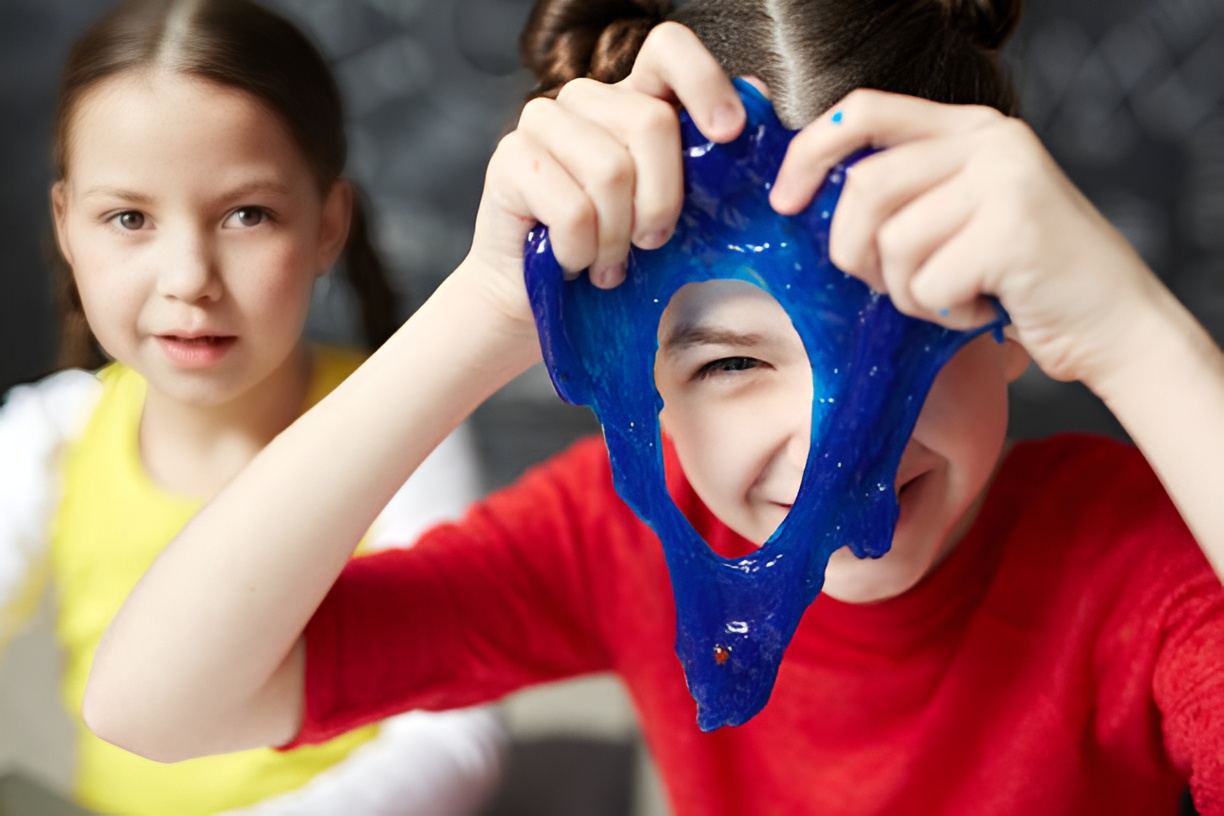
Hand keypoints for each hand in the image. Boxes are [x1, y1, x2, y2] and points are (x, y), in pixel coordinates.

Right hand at [460, 22, 747, 331]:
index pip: (668, 49)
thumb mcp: (673, 212)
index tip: (727, 134)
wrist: (539, 298)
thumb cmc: (611, 255)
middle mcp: (585, 100)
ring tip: (608, 265)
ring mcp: (542, 123)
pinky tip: (573, 263)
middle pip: (650, 122)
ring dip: (617, 237)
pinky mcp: (509, 159)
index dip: (703, 81)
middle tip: (651, 244)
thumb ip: (709, 160)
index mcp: (631, 101)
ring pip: (611, 170)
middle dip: (662, 200)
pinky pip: (572, 209)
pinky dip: (582, 251)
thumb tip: (756, 99)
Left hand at [769, 89, 1159, 388]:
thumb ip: (904, 195)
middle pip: (863, 187)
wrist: (1116, 324)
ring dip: (907, 293)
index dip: (809, 153)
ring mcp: (1005, 179)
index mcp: (968, 128)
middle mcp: (988, 140)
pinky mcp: (1013, 229)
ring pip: (892, 243)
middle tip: (888, 285)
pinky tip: (982, 308)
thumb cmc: (1023, 281)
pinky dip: (942, 314)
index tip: (785, 202)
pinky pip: (927, 284)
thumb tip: (806, 203)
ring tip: (952, 297)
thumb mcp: (960, 218)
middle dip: (854, 252)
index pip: (862, 110)